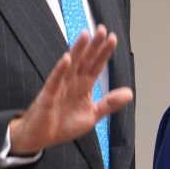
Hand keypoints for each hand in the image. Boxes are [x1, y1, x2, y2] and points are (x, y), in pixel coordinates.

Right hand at [9, 25, 133, 155]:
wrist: (40, 139)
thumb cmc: (62, 125)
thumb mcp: (92, 115)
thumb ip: (109, 103)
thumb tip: (129, 93)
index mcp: (83, 86)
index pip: (96, 66)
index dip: (103, 53)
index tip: (112, 39)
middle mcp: (72, 83)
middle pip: (85, 60)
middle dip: (93, 45)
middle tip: (102, 29)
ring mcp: (59, 87)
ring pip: (70, 65)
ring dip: (77, 50)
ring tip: (85, 35)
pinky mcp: (47, 96)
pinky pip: (54, 81)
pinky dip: (60, 70)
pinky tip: (67, 59)